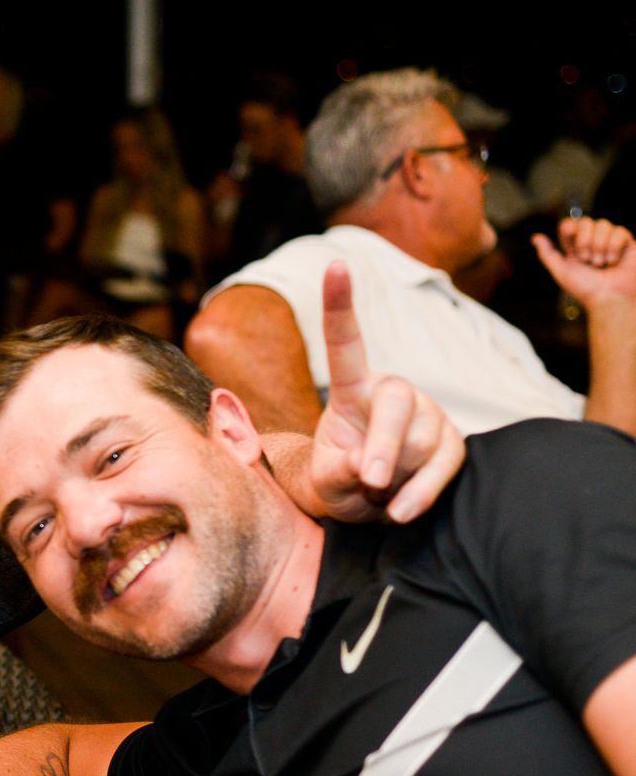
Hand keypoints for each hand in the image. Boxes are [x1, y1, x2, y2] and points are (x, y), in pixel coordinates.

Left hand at [309, 260, 464, 522]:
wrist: (369, 505)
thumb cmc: (340, 482)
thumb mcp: (324, 483)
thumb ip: (334, 473)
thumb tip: (366, 467)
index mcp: (353, 390)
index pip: (345, 344)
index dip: (339, 306)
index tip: (333, 264)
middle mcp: (394, 392)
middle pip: (395, 405)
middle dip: (383, 445)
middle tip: (368, 480)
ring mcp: (428, 415)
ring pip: (421, 441)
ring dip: (396, 478)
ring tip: (375, 494)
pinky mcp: (452, 443)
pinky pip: (444, 466)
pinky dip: (421, 492)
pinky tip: (400, 510)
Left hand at [532, 216, 635, 315]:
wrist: (609, 298)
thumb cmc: (586, 289)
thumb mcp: (561, 272)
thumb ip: (548, 254)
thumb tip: (535, 237)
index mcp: (575, 246)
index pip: (570, 224)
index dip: (569, 229)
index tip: (571, 244)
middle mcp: (593, 241)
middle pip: (585, 222)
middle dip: (584, 241)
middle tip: (588, 260)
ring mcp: (611, 240)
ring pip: (603, 224)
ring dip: (599, 246)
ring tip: (601, 263)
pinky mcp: (628, 243)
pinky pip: (620, 231)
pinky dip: (614, 247)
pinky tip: (614, 261)